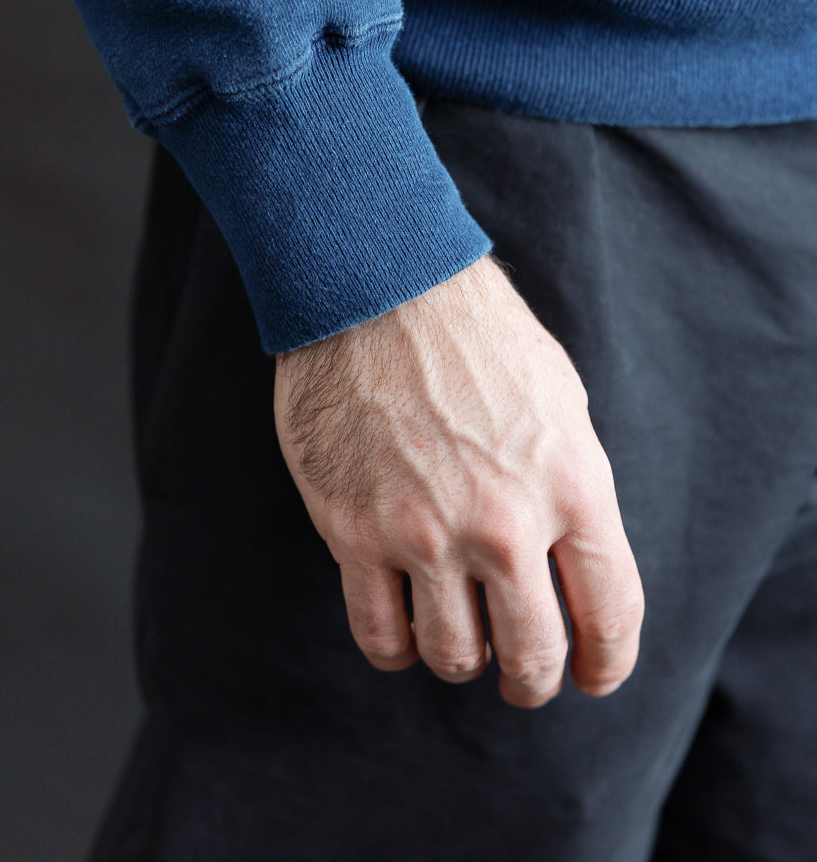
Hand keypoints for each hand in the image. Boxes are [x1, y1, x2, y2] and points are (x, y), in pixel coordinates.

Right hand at [274, 252, 643, 707]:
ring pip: (453, 655)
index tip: (592, 675)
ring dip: (462, 659)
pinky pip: (379, 635)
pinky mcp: (354, 533)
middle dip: (533, 679)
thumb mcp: (558, 398)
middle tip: (522, 676)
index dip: (607, 662)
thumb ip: (570, 485)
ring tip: (459, 637)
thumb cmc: (473, 330)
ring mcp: (425, 533)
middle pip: (532, 654)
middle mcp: (504, 523)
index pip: (611, 613)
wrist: (378, 284)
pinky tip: (404, 630)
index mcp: (572, 484)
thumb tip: (569, 557)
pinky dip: (396, 650)